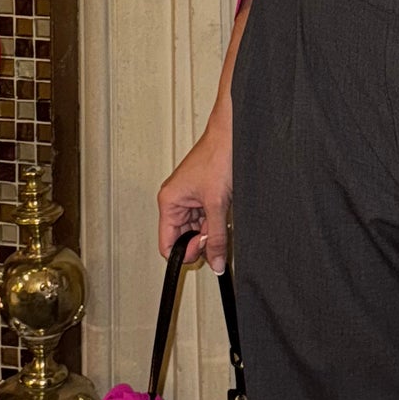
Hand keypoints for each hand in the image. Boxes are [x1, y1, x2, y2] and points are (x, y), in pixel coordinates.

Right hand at [158, 120, 232, 269]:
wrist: (232, 137)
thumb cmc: (217, 158)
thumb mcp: (217, 204)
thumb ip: (216, 237)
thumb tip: (215, 261)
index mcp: (169, 201)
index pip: (167, 243)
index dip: (184, 253)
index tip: (202, 255)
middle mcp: (175, 200)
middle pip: (182, 237)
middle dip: (200, 241)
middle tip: (215, 236)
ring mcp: (189, 198)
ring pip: (195, 228)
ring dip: (209, 230)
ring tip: (222, 218)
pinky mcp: (202, 195)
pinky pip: (204, 217)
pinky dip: (214, 221)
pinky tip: (224, 214)